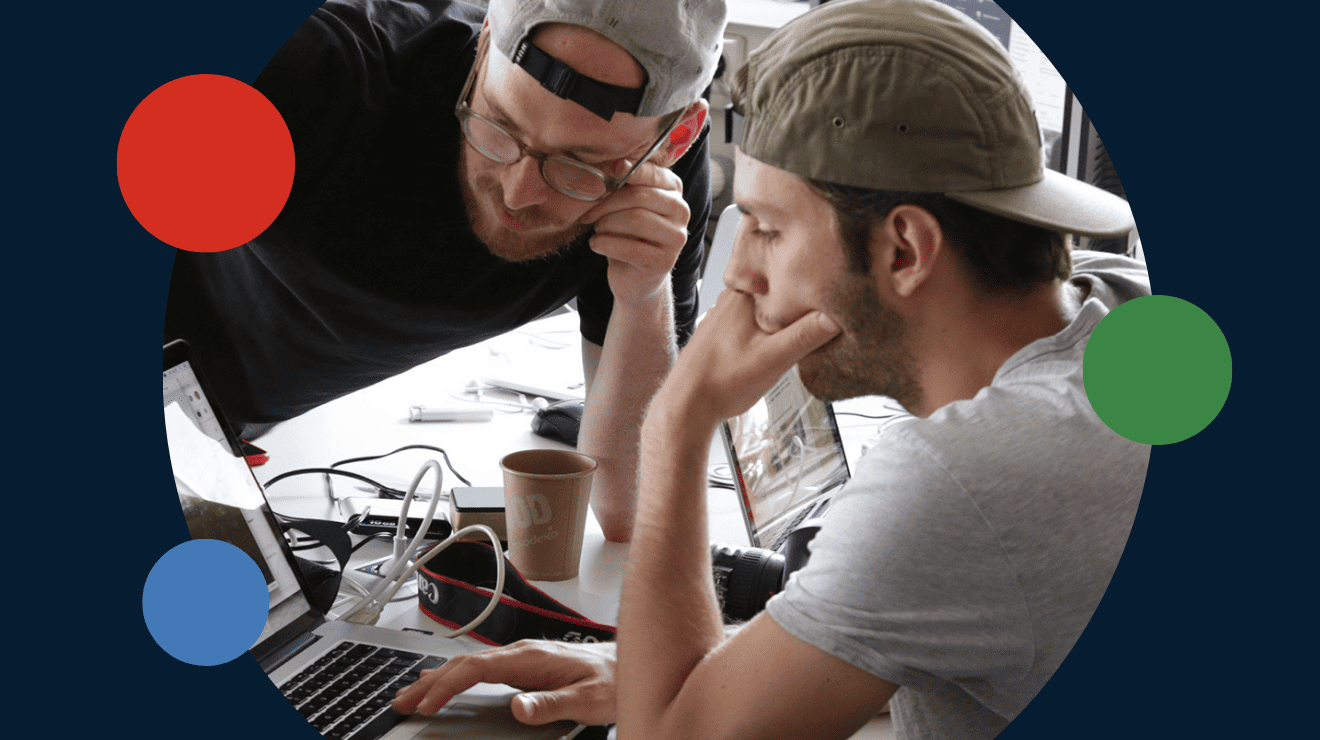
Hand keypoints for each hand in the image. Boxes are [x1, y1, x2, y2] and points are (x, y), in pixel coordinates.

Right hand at [391, 639, 617, 726]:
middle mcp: (520, 653)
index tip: (426, 706)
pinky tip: (442, 682)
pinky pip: (478, 669)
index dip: (446, 686)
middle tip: (400, 703)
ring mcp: (519, 658)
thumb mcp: (586, 700)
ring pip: (467, 665)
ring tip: (408, 695)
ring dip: (435, 679)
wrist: (627, 664)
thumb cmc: (611, 680)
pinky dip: (452, 677)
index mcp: (529, 657)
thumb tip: (518, 706)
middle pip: (463, 664)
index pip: (475, 668)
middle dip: (428, 683)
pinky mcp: (522, 666)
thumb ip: (551, 703)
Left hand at [581, 162, 688, 307]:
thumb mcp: (627, 205)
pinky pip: (629, 248)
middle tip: (589, 213)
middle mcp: (681, 211)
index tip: (608, 170)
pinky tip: (596, 244)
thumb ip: (624, 185)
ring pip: (636, 220)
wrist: (636, 277)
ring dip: (606, 224)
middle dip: (607, 203)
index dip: (629, 170)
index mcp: (673, 190)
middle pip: (640, 196)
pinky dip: (605, 244)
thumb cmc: (629, 234)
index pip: (652, 173)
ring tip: (597, 229)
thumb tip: (609, 166)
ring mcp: (676, 238)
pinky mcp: (664, 262)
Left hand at [657, 290, 840, 426]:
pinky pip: (752, 323)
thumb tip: (836, 314)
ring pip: (765, 308)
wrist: (686, 406)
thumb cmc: (721, 382)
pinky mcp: (722, 334)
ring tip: (802, 330)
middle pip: (777, 291)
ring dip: (782, 317)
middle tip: (823, 312)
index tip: (830, 290)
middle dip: (798, 301)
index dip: (810, 281)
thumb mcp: (775, 358)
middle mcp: (731, 299)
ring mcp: (724, 316)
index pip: (786, 274)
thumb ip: (806, 334)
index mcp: (744, 295)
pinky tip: (772, 346)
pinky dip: (766, 330)